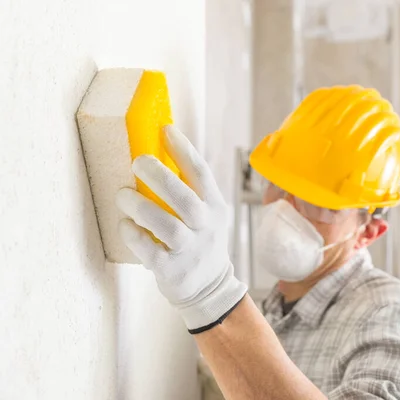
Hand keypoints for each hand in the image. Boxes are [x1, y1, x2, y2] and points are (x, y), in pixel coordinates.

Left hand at [116, 125, 246, 332]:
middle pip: (185, 198)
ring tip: (122, 194)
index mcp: (214, 207)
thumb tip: (156, 155)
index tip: (165, 130)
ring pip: (167, 225)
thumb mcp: (205, 215)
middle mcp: (206, 227)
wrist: (209, 287)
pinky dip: (134, 236)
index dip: (184, 150)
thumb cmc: (199, 241)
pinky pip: (150, 251)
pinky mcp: (173, 270)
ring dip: (141, 206)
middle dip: (159, 176)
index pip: (202, 174)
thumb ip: (188, 192)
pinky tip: (125, 225)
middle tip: (137, 161)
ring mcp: (191, 250)